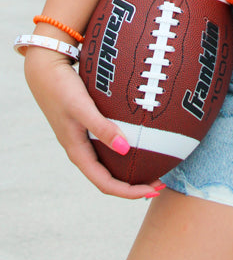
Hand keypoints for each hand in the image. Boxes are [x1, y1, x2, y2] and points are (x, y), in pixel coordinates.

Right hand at [23, 46, 162, 198]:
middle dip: (134, 184)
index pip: (105, 184)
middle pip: (109, 178)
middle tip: (161, 181)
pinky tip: (141, 139)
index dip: (129, 191)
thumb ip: (102, 128)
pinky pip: (109, 145)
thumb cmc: (61, 88)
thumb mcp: (82, 108)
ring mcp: (83, 138)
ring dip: (130, 169)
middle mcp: (81, 149)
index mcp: (78, 152)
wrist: (44, 68)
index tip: (154, 190)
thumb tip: (126, 149)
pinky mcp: (87, 125)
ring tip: (154, 165)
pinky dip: (125, 149)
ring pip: (109, 163)